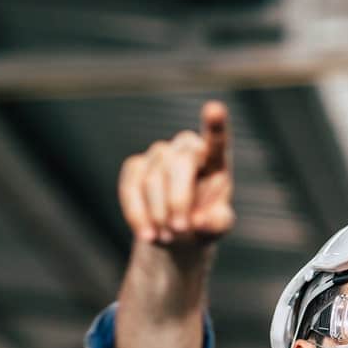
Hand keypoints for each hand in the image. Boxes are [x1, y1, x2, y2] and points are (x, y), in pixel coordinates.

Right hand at [118, 100, 232, 245]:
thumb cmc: (204, 223)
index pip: (217, 140)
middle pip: (179, 165)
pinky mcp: (135, 167)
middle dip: (177, 201)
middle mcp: (187, 148)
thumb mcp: (217, 227)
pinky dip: (137, 215)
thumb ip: (217, 223)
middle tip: (180, 231)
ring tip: (167, 238)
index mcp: (215, 159)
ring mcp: (159, 154)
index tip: (215, 109)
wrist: (177, 231)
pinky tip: (147, 234)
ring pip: (152, 180)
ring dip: (158, 214)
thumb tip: (200, 222)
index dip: (215, 125)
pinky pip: (130, 188)